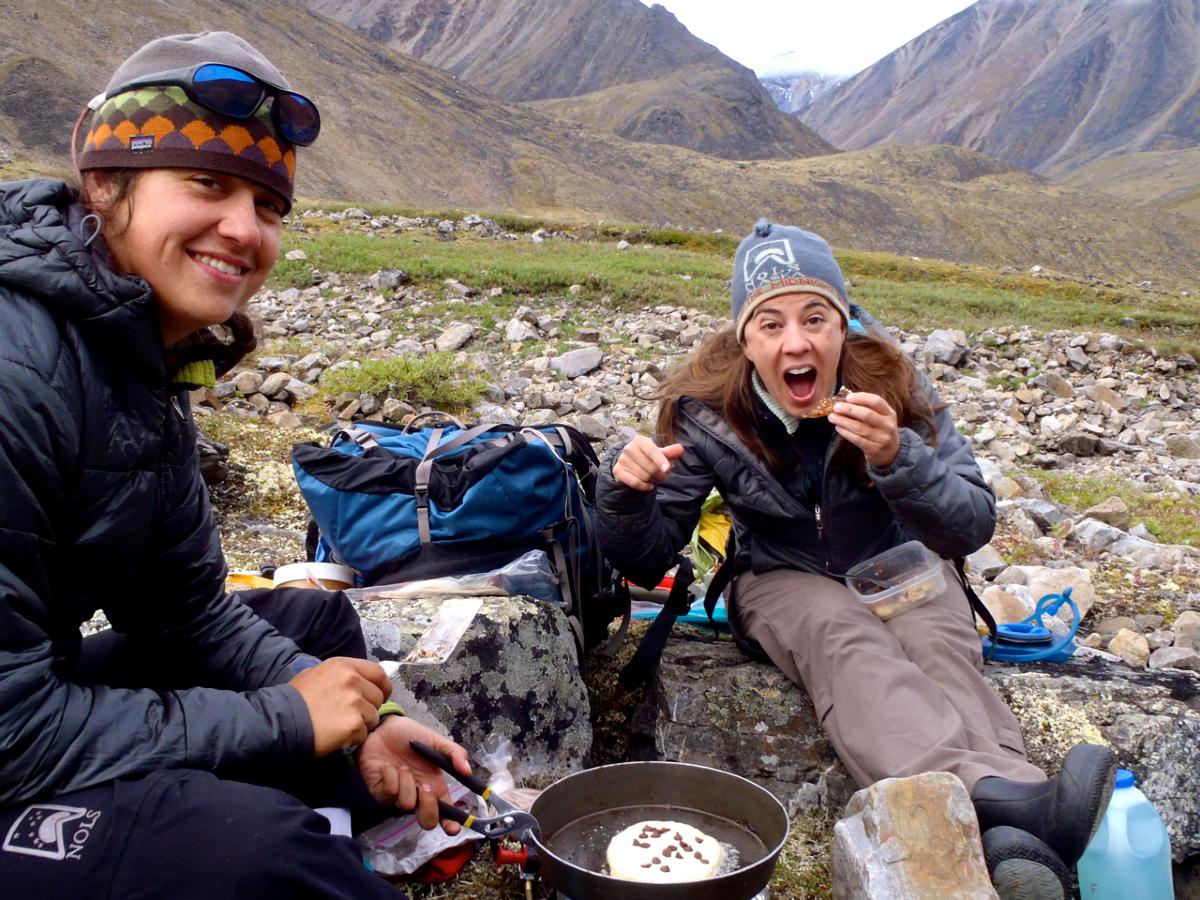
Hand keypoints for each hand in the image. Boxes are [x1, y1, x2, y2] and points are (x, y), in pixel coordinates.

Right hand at [289, 657, 390, 755]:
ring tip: (339, 726)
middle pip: (378, 697)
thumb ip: (340, 675)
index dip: (382, 687)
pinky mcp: (354, 724)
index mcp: (344, 666)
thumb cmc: (295, 700)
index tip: (380, 697)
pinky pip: (363, 734)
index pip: (378, 673)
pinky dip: (353, 739)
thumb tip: (358, 679)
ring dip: (360, 725)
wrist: (281, 722)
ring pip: (373, 717)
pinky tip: (336, 736)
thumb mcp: (316, 674)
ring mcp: (354, 702)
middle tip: (350, 716)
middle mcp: (352, 679)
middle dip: (368, 709)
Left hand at [357, 716, 472, 833]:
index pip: (446, 813)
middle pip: (427, 821)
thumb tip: (468, 772)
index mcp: (435, 787)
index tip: (454, 828)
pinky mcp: (380, 794)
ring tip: (402, 766)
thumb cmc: (410, 736)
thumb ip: (454, 753)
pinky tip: (388, 767)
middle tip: (425, 787)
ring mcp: (398, 797)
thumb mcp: (436, 741)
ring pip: (407, 805)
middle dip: (429, 808)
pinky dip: (391, 776)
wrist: (382, 728)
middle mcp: (418, 796)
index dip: (450, 824)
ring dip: (406, 782)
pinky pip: (389, 793)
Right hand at [612, 436, 685, 491]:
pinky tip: (648, 485)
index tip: (667, 469)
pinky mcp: (618, 471)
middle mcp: (629, 448)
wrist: (630, 466)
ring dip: (652, 480)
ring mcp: (622, 460)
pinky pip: (635, 483)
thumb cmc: (648, 458)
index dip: (660, 460)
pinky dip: (644, 486)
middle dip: (660, 474)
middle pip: (650, 467)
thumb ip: (670, 452)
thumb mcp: (660, 454)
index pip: (652, 451)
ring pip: (644, 476)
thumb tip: (680, 448)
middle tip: (661, 475)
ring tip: (652, 477)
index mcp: (640, 441)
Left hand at [829, 391, 900, 467]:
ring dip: (843, 421)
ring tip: (832, 417)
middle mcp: (888, 426)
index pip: (877, 401)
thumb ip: (866, 409)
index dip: (861, 398)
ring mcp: (881, 439)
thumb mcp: (880, 418)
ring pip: (860, 428)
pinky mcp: (874, 449)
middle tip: (836, 407)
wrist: (890, 453)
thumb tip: (844, 401)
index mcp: (890, 414)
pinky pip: (857, 439)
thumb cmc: (880, 430)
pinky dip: (845, 432)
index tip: (848, 397)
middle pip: (867, 415)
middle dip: (849, 410)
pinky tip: (838, 427)